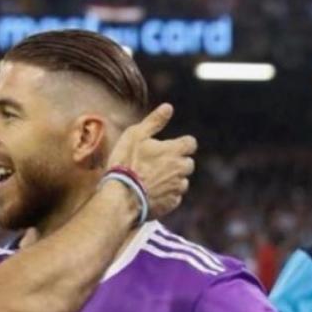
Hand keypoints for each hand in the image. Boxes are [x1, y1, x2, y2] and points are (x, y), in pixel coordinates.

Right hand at [106, 103, 196, 219]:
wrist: (121, 196)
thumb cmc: (125, 163)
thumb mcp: (135, 135)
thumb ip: (154, 121)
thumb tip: (168, 107)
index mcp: (175, 150)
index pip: (190, 143)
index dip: (181, 144)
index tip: (169, 147)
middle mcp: (181, 169)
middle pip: (188, 163)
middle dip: (177, 163)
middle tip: (157, 165)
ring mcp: (177, 188)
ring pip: (182, 181)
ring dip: (172, 180)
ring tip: (152, 181)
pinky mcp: (171, 204)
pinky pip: (174, 198)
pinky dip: (166, 195)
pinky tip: (151, 193)